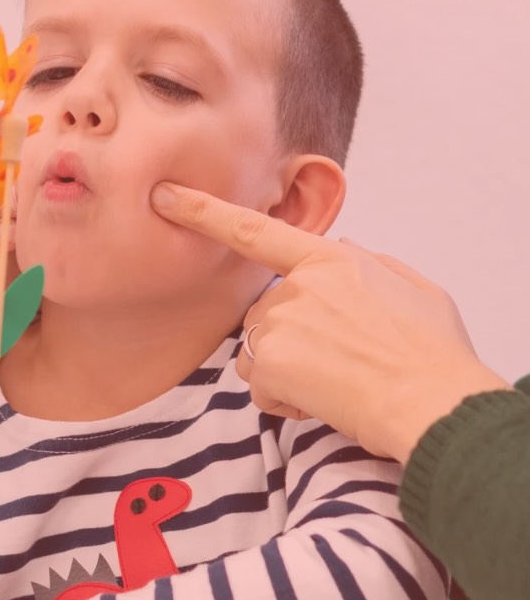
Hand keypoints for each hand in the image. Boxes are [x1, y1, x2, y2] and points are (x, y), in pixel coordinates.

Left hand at [150, 182, 510, 462]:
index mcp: (333, 260)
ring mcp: (283, 322)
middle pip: (265, 313)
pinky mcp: (272, 363)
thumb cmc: (434, 353)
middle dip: (289, 341)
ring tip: (336, 385)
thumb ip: (373, 265)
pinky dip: (284, 402)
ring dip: (286, 373)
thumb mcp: (416, 290)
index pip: (256, 231)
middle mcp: (300, 285)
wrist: (432, 402)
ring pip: (260, 352)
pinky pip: (260, 387)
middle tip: (338, 364)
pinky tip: (322, 403)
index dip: (205, 212)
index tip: (166, 196)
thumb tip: (345, 252)